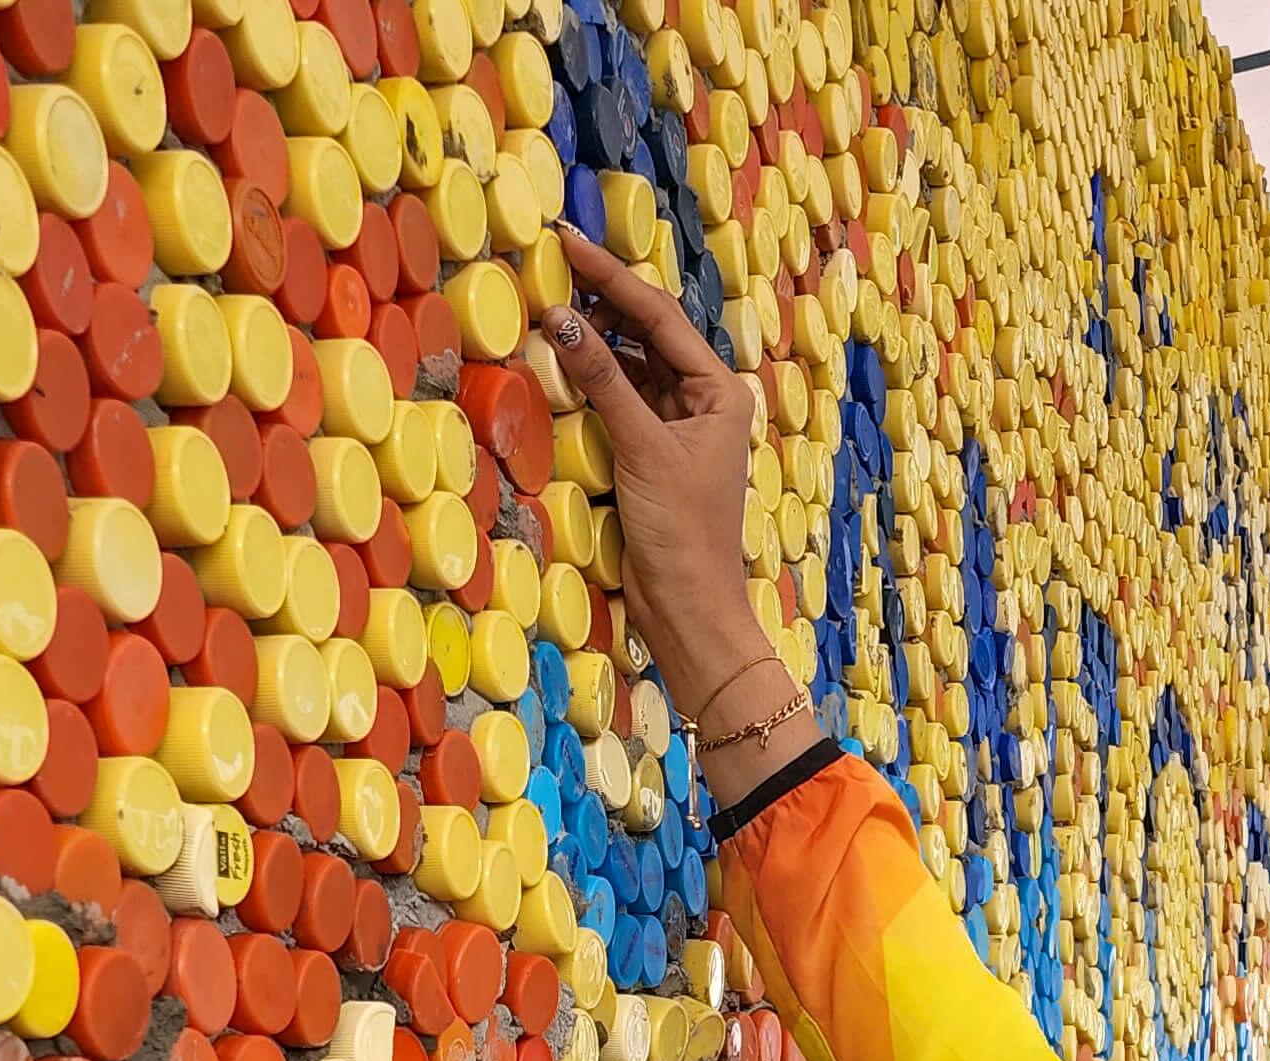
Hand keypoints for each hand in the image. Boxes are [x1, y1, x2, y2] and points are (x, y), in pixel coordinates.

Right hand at [540, 229, 798, 745]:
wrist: (688, 610)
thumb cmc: (681, 533)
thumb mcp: (643, 448)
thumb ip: (604, 382)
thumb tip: (562, 319)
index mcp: (720, 391)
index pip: (660, 316)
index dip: (611, 276)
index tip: (567, 241)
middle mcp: (704, 401)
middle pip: (648, 333)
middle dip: (602, 300)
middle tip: (550, 265)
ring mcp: (678, 428)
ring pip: (631, 365)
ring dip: (594, 339)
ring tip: (549, 305)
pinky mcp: (653, 454)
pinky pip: (620, 400)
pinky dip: (593, 380)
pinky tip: (562, 362)